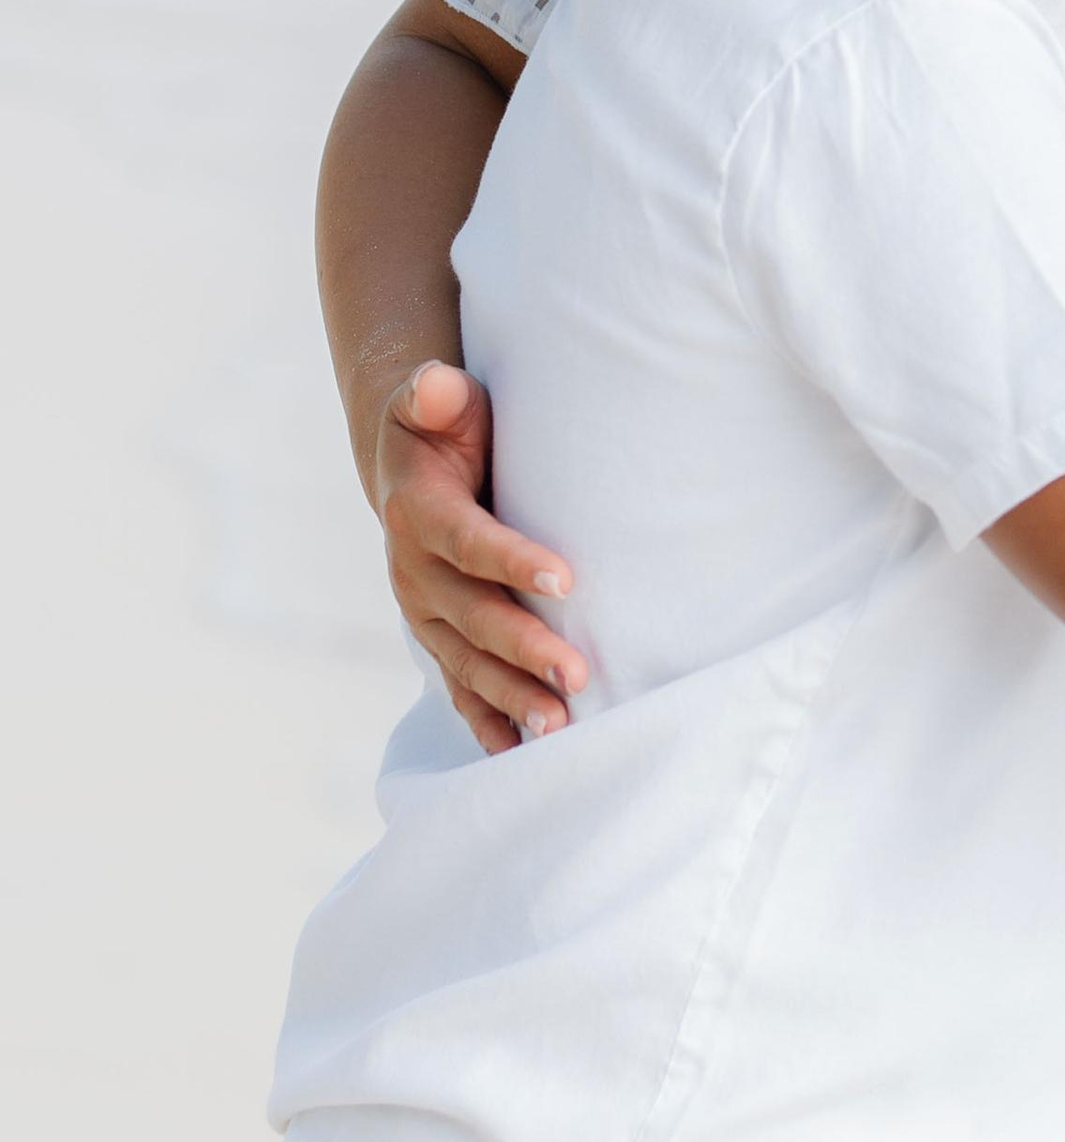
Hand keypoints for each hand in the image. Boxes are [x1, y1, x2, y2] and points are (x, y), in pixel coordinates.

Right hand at [372, 360, 583, 751]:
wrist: (409, 464)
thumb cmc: (444, 426)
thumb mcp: (436, 402)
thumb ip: (435, 394)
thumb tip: (435, 386)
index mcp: (418, 512)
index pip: (467, 540)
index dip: (512, 560)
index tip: (566, 579)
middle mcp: (414, 572)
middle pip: (472, 616)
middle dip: (524, 649)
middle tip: (578, 674)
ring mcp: (425, 612)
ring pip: (467, 663)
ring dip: (511, 698)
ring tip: (560, 729)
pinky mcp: (439, 637)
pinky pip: (460, 686)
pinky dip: (487, 722)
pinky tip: (519, 755)